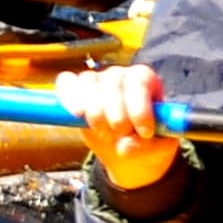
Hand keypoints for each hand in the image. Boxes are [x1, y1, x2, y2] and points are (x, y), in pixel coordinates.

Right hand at [57, 64, 180, 193]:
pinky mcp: (74, 88)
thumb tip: (125, 147)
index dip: (139, 108)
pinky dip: (69, 97)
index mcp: (145, 80)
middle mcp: (120, 74)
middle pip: (112, 83)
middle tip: (121, 135)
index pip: (139, 83)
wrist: (125, 148)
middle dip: (116, 116)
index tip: (144, 133)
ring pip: (88, 83)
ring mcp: (96, 79)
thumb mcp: (156, 148)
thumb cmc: (146, 142)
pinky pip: (66, 82)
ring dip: (94, 113)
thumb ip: (145, 146)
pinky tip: (77, 115)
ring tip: (104, 134)